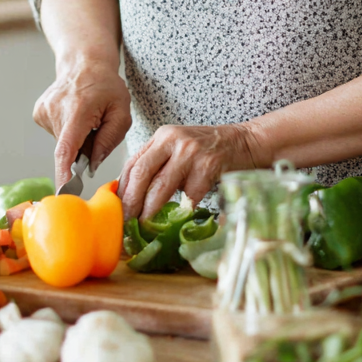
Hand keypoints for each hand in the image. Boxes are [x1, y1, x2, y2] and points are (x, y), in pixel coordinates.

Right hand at [33, 61, 131, 186]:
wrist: (84, 62)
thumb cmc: (106, 86)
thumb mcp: (121, 111)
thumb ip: (109, 140)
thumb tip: (92, 165)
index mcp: (79, 108)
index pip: (67, 148)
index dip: (64, 173)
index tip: (63, 192)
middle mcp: (56, 109)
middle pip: (68, 148)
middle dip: (83, 150)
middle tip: (96, 130)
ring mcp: (44, 110)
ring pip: (62, 142)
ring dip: (76, 139)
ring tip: (85, 118)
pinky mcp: (39, 113)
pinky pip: (56, 134)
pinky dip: (67, 131)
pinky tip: (73, 114)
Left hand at [118, 123, 258, 219]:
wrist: (244, 142)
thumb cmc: (209, 150)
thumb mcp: (179, 149)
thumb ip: (159, 164)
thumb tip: (132, 195)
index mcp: (162, 136)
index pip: (133, 163)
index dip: (122, 189)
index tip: (117, 208)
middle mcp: (173, 140)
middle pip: (142, 173)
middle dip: (131, 202)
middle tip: (126, 221)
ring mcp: (190, 151)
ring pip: (161, 187)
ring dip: (150, 210)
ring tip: (145, 224)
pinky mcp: (207, 165)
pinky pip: (189, 196)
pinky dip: (184, 209)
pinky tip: (182, 215)